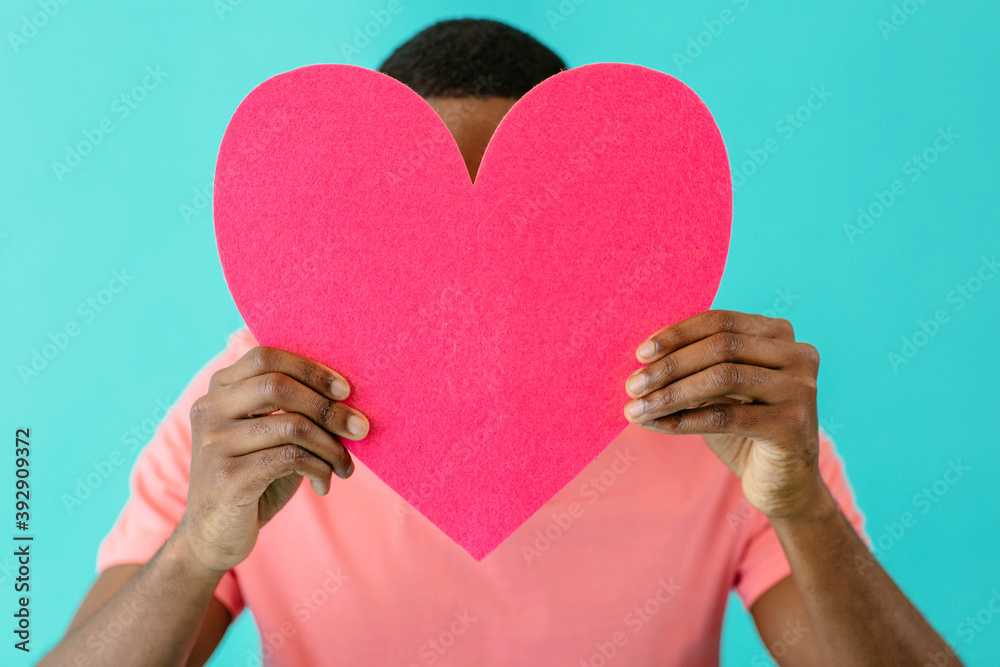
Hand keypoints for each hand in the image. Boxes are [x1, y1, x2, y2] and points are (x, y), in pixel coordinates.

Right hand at [178, 346, 369, 571]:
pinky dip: (319, 468)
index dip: (310, 369)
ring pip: (292, 426)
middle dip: (328, 408)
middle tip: (361, 429)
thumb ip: (295, 411)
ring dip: (331, 446)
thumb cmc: (254, 479)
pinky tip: (323, 483)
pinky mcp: (227, 476)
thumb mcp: (271, 437)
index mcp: (220, 390)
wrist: (214, 536)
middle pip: (278, 386)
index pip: (266, 357)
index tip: (345, 389)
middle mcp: (209, 409)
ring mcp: (214, 442)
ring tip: (344, 466)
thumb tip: (349, 399)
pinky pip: (290, 459)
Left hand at [623, 310, 826, 519]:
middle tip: (632, 385)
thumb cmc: (744, 429)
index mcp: (779, 334)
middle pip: (721, 347)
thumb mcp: (719, 389)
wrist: (781, 483)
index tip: (641, 354)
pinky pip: (726, 416)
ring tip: (636, 409)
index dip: (677, 335)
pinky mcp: (792, 425)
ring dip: (671, 394)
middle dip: (669, 366)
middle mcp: (798, 355)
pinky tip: (657, 425)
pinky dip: (684, 420)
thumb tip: (643, 359)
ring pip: (723, 378)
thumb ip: (695, 365)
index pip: (720, 321)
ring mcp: (800, 389)